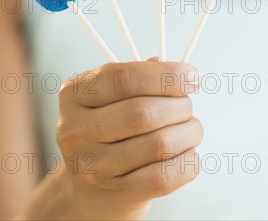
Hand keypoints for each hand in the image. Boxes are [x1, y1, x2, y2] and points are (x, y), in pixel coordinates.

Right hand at [56, 60, 202, 219]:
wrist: (88, 188)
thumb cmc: (108, 130)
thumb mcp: (111, 97)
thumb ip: (140, 77)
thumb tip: (180, 71)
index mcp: (74, 94)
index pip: (124, 78)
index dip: (165, 75)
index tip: (193, 75)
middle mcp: (76, 130)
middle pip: (143, 112)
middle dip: (179, 105)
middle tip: (188, 105)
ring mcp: (93, 166)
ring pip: (159, 144)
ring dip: (189, 132)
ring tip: (191, 129)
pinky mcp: (115, 195)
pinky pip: (164, 176)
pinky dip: (188, 162)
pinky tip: (188, 153)